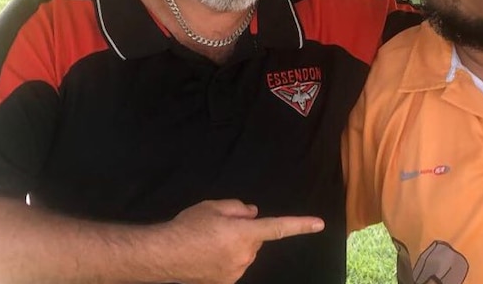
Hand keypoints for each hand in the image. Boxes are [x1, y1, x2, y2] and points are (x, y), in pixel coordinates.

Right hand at [162, 200, 324, 283]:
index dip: (300, 225)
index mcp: (245, 234)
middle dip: (245, 232)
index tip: (319, 224)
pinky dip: (225, 259)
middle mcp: (245, 256)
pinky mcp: (225, 283)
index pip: (278, 228)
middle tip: (219, 228)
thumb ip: (239, 208)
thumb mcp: (214, 206)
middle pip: (255, 239)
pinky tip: (206, 256)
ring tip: (207, 242)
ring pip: (244, 253)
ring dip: (234, 246)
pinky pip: (233, 265)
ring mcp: (235, 272)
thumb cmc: (188, 227)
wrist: (162, 255)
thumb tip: (253, 214)